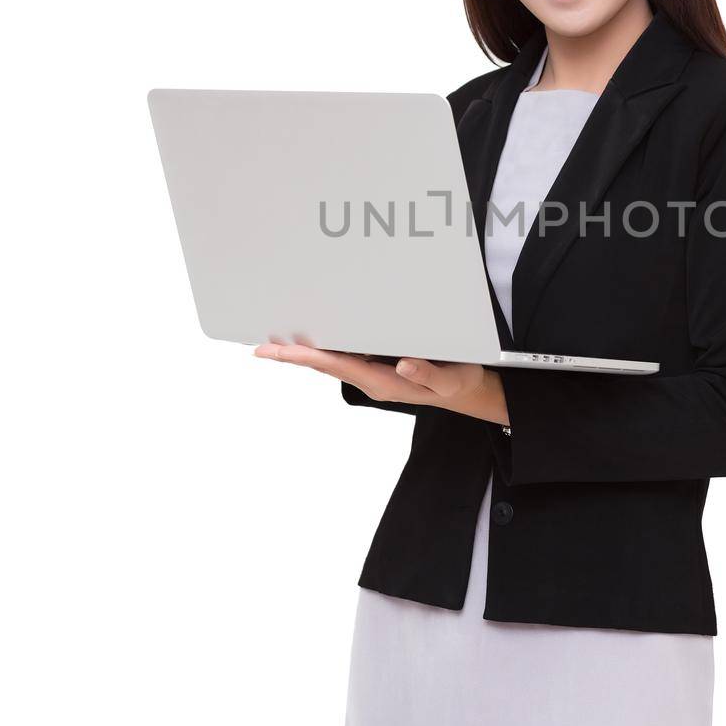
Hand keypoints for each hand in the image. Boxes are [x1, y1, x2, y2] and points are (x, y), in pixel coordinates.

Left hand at [253, 339, 509, 424]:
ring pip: (331, 358)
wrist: (465, 390)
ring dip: (304, 349)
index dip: (305, 356)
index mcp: (382, 382)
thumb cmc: (456, 382)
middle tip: (260, 344)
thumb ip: (428, 374)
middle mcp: (370, 377)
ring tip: (275, 337)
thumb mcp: (450, 380)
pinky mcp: (377, 363)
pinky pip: (344, 354)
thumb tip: (403, 365)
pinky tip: (313, 335)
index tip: (277, 351)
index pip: (336, 365)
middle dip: (293, 354)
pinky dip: (324, 345)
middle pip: (324, 363)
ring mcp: (372, 371)